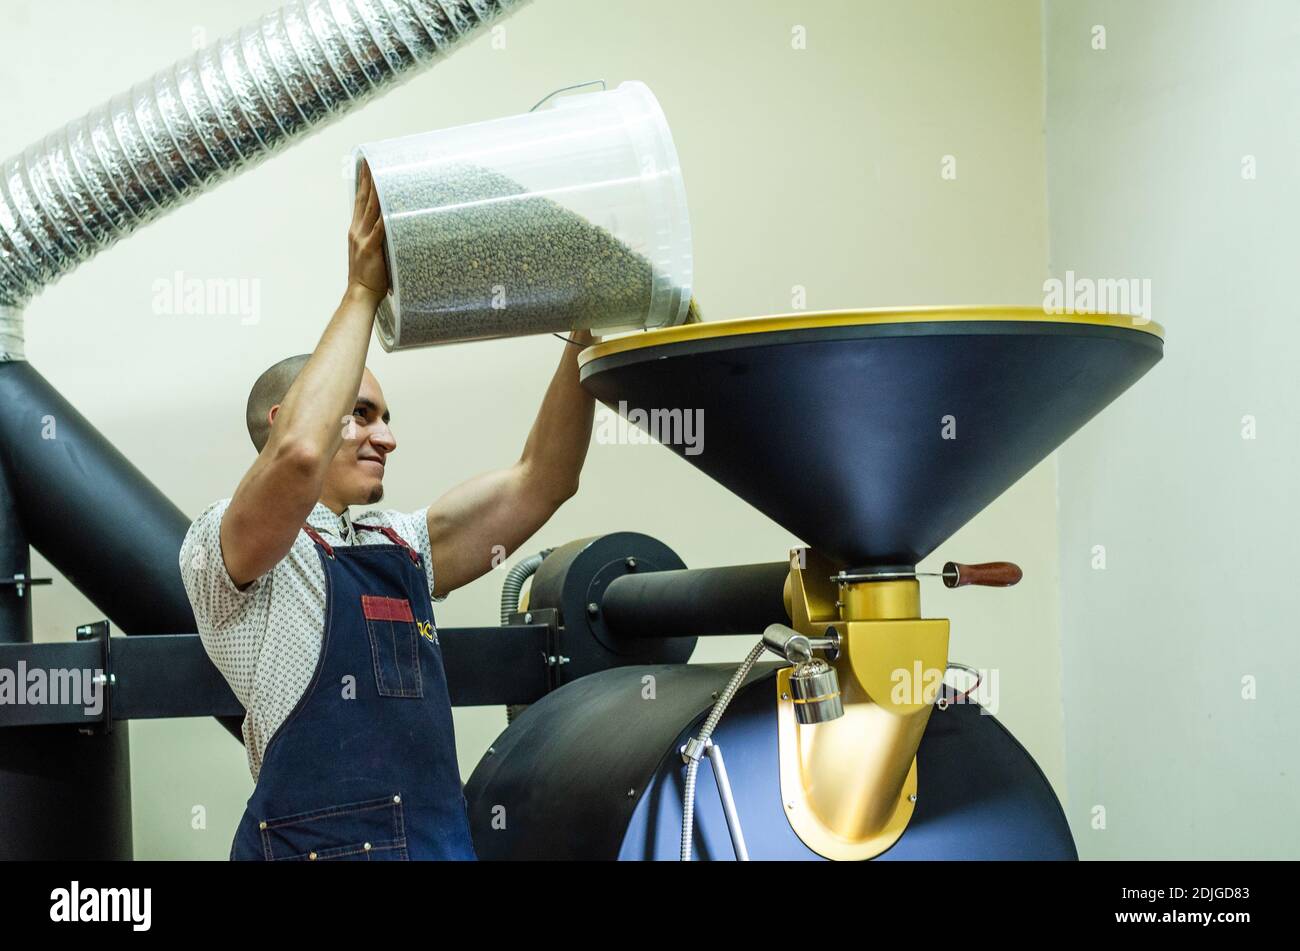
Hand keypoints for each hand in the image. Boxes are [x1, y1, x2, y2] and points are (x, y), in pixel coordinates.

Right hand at [348, 161, 388, 300]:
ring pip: (371, 209)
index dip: (363, 184)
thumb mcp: (369, 251)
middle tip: (372, 161)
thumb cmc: (369, 276)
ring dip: (376, 191)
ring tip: (381, 174)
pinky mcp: (371, 248)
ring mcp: (363, 239)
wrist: (360, 293)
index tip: (367, 167)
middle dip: (368, 179)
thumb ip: (376, 237)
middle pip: (364, 200)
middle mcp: (357, 231)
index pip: (359, 202)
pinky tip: (389, 203)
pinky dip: (384, 215)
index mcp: (356, 231)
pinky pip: (379, 229)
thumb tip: (389, 225)